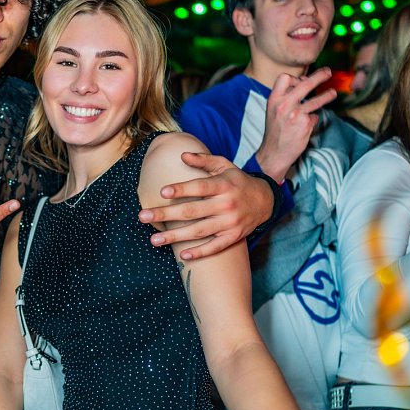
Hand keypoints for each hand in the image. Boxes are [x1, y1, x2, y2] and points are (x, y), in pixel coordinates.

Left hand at [138, 153, 274, 258]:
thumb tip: (182, 154)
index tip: (163, 192)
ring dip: (175, 236)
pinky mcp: (233, 237)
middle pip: (192, 211)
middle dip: (166, 214)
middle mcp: (227, 205)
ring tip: (154, 240)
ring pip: (199, 231)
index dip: (182, 189)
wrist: (266, 201)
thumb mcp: (224, 166)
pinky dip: (200, 252)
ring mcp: (230, 223)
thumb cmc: (237, 181)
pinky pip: (215, 247)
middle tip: (143, 216)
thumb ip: (203, 160)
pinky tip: (183, 255)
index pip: (200, 187)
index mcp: (223, 185)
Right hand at [256, 68, 337, 181]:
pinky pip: (314, 117)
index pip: (284, 78)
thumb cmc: (275, 132)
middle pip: (305, 85)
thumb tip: (302, 84)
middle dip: (319, 76)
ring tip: (333, 93)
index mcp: (273, 100)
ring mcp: (295, 114)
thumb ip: (285, 97)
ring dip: (327, 96)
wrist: (273, 153)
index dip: (296, 77)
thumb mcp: (273, 111)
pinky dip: (312, 120)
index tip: (303, 80)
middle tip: (328, 72)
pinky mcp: (305, 124)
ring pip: (315, 101)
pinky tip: (306, 126)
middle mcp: (284, 105)